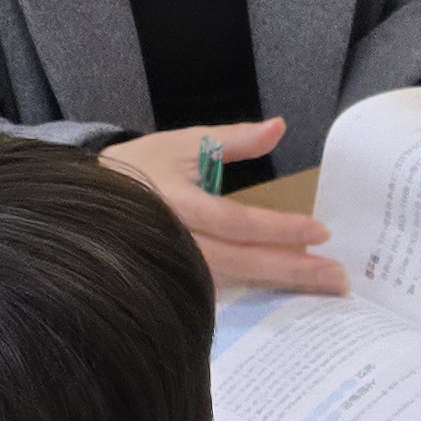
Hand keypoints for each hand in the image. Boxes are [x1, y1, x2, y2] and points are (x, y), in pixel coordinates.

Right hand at [101, 121, 346, 296]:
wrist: (82, 202)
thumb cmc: (137, 168)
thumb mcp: (182, 143)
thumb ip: (233, 139)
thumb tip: (279, 126)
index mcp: (177, 205)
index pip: (237, 222)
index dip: (280, 229)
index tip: (321, 231)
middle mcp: (175, 243)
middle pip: (242, 262)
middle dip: (293, 271)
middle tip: (338, 279)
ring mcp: (171, 269)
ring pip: (232, 283)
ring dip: (279, 285)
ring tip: (323, 288)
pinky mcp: (170, 284)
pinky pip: (218, 293)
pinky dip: (254, 293)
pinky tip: (286, 294)